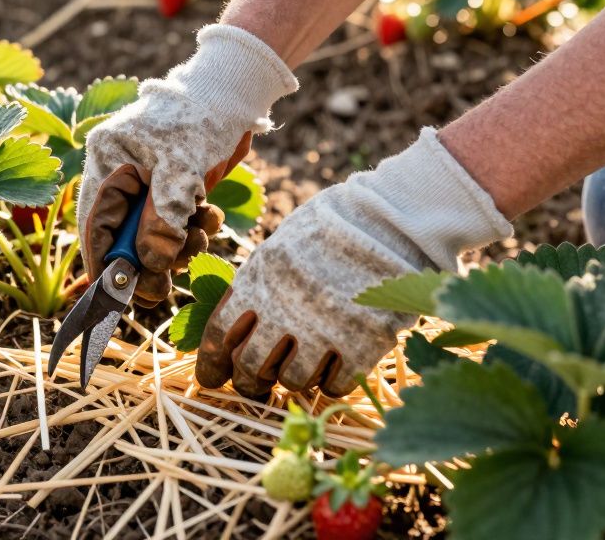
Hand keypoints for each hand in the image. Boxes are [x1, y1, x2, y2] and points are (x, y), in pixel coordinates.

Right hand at [77, 25, 298, 304]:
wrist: (236, 92)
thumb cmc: (202, 117)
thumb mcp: (182, 168)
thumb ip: (163, 217)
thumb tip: (150, 265)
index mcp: (108, 160)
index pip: (96, 222)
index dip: (103, 261)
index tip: (116, 294)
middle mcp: (120, 174)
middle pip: (123, 234)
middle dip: (150, 256)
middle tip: (168, 281)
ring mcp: (145, 183)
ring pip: (151, 234)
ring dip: (179, 243)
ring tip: (203, 231)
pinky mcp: (170, 189)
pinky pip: (173, 224)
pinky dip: (192, 229)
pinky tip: (209, 217)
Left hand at [195, 129, 512, 397]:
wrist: (393, 218)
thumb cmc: (334, 225)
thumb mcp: (280, 246)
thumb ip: (256, 285)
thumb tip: (234, 327)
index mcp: (258, 280)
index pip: (220, 334)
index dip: (211, 362)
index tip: (211, 377)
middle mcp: (285, 309)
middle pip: (251, 367)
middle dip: (248, 382)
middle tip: (254, 385)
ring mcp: (324, 330)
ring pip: (292, 381)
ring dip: (292, 380)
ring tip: (300, 368)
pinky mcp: (363, 346)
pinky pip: (334, 385)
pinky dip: (330, 383)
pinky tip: (334, 368)